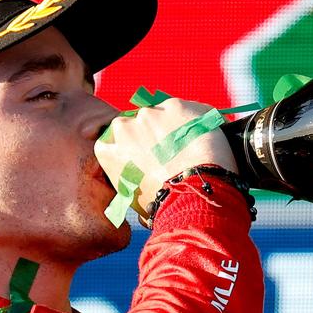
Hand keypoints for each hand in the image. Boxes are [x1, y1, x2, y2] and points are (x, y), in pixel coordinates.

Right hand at [94, 97, 238, 215]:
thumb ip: (128, 175)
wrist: (190, 197)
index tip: (147, 154)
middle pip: (139, 123)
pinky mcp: (177, 106)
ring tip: (191, 146)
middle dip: (152, 132)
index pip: (116, 139)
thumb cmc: (160, 205)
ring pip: (162, 113)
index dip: (134, 146)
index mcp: (107, 148)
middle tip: (171, 151)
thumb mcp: (130, 195)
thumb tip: (140, 177)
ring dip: (173, 125)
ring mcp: (151, 114)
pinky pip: (188, 110)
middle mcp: (124, 126)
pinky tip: (204, 138)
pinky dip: (195, 121)